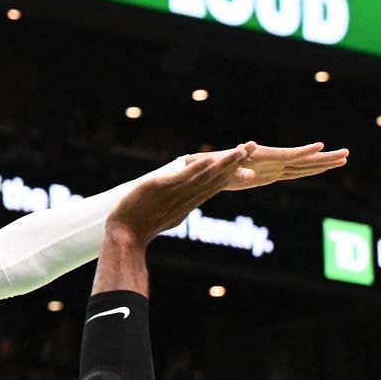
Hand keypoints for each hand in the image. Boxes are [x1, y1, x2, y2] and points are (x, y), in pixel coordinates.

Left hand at [107, 145, 252, 241]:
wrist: (126, 233)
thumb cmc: (142, 225)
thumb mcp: (168, 215)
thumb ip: (179, 205)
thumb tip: (184, 203)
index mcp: (190, 202)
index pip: (215, 183)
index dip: (232, 170)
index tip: (246, 159)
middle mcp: (188, 197)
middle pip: (217, 177)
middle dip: (236, 162)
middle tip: (254, 146)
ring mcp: (177, 193)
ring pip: (206, 176)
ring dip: (224, 162)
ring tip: (241, 150)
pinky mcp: (163, 188)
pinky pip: (184, 178)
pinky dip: (197, 169)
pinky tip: (210, 159)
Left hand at [219, 141, 347, 190]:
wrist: (211, 167)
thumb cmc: (216, 166)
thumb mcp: (226, 172)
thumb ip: (238, 172)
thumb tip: (248, 173)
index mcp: (264, 157)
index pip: (289, 155)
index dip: (305, 152)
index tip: (322, 145)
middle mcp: (273, 160)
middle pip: (305, 160)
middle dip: (326, 158)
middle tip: (347, 153)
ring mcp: (275, 167)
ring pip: (305, 166)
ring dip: (324, 163)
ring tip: (345, 158)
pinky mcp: (273, 174)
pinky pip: (296, 173)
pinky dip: (311, 170)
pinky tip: (324, 169)